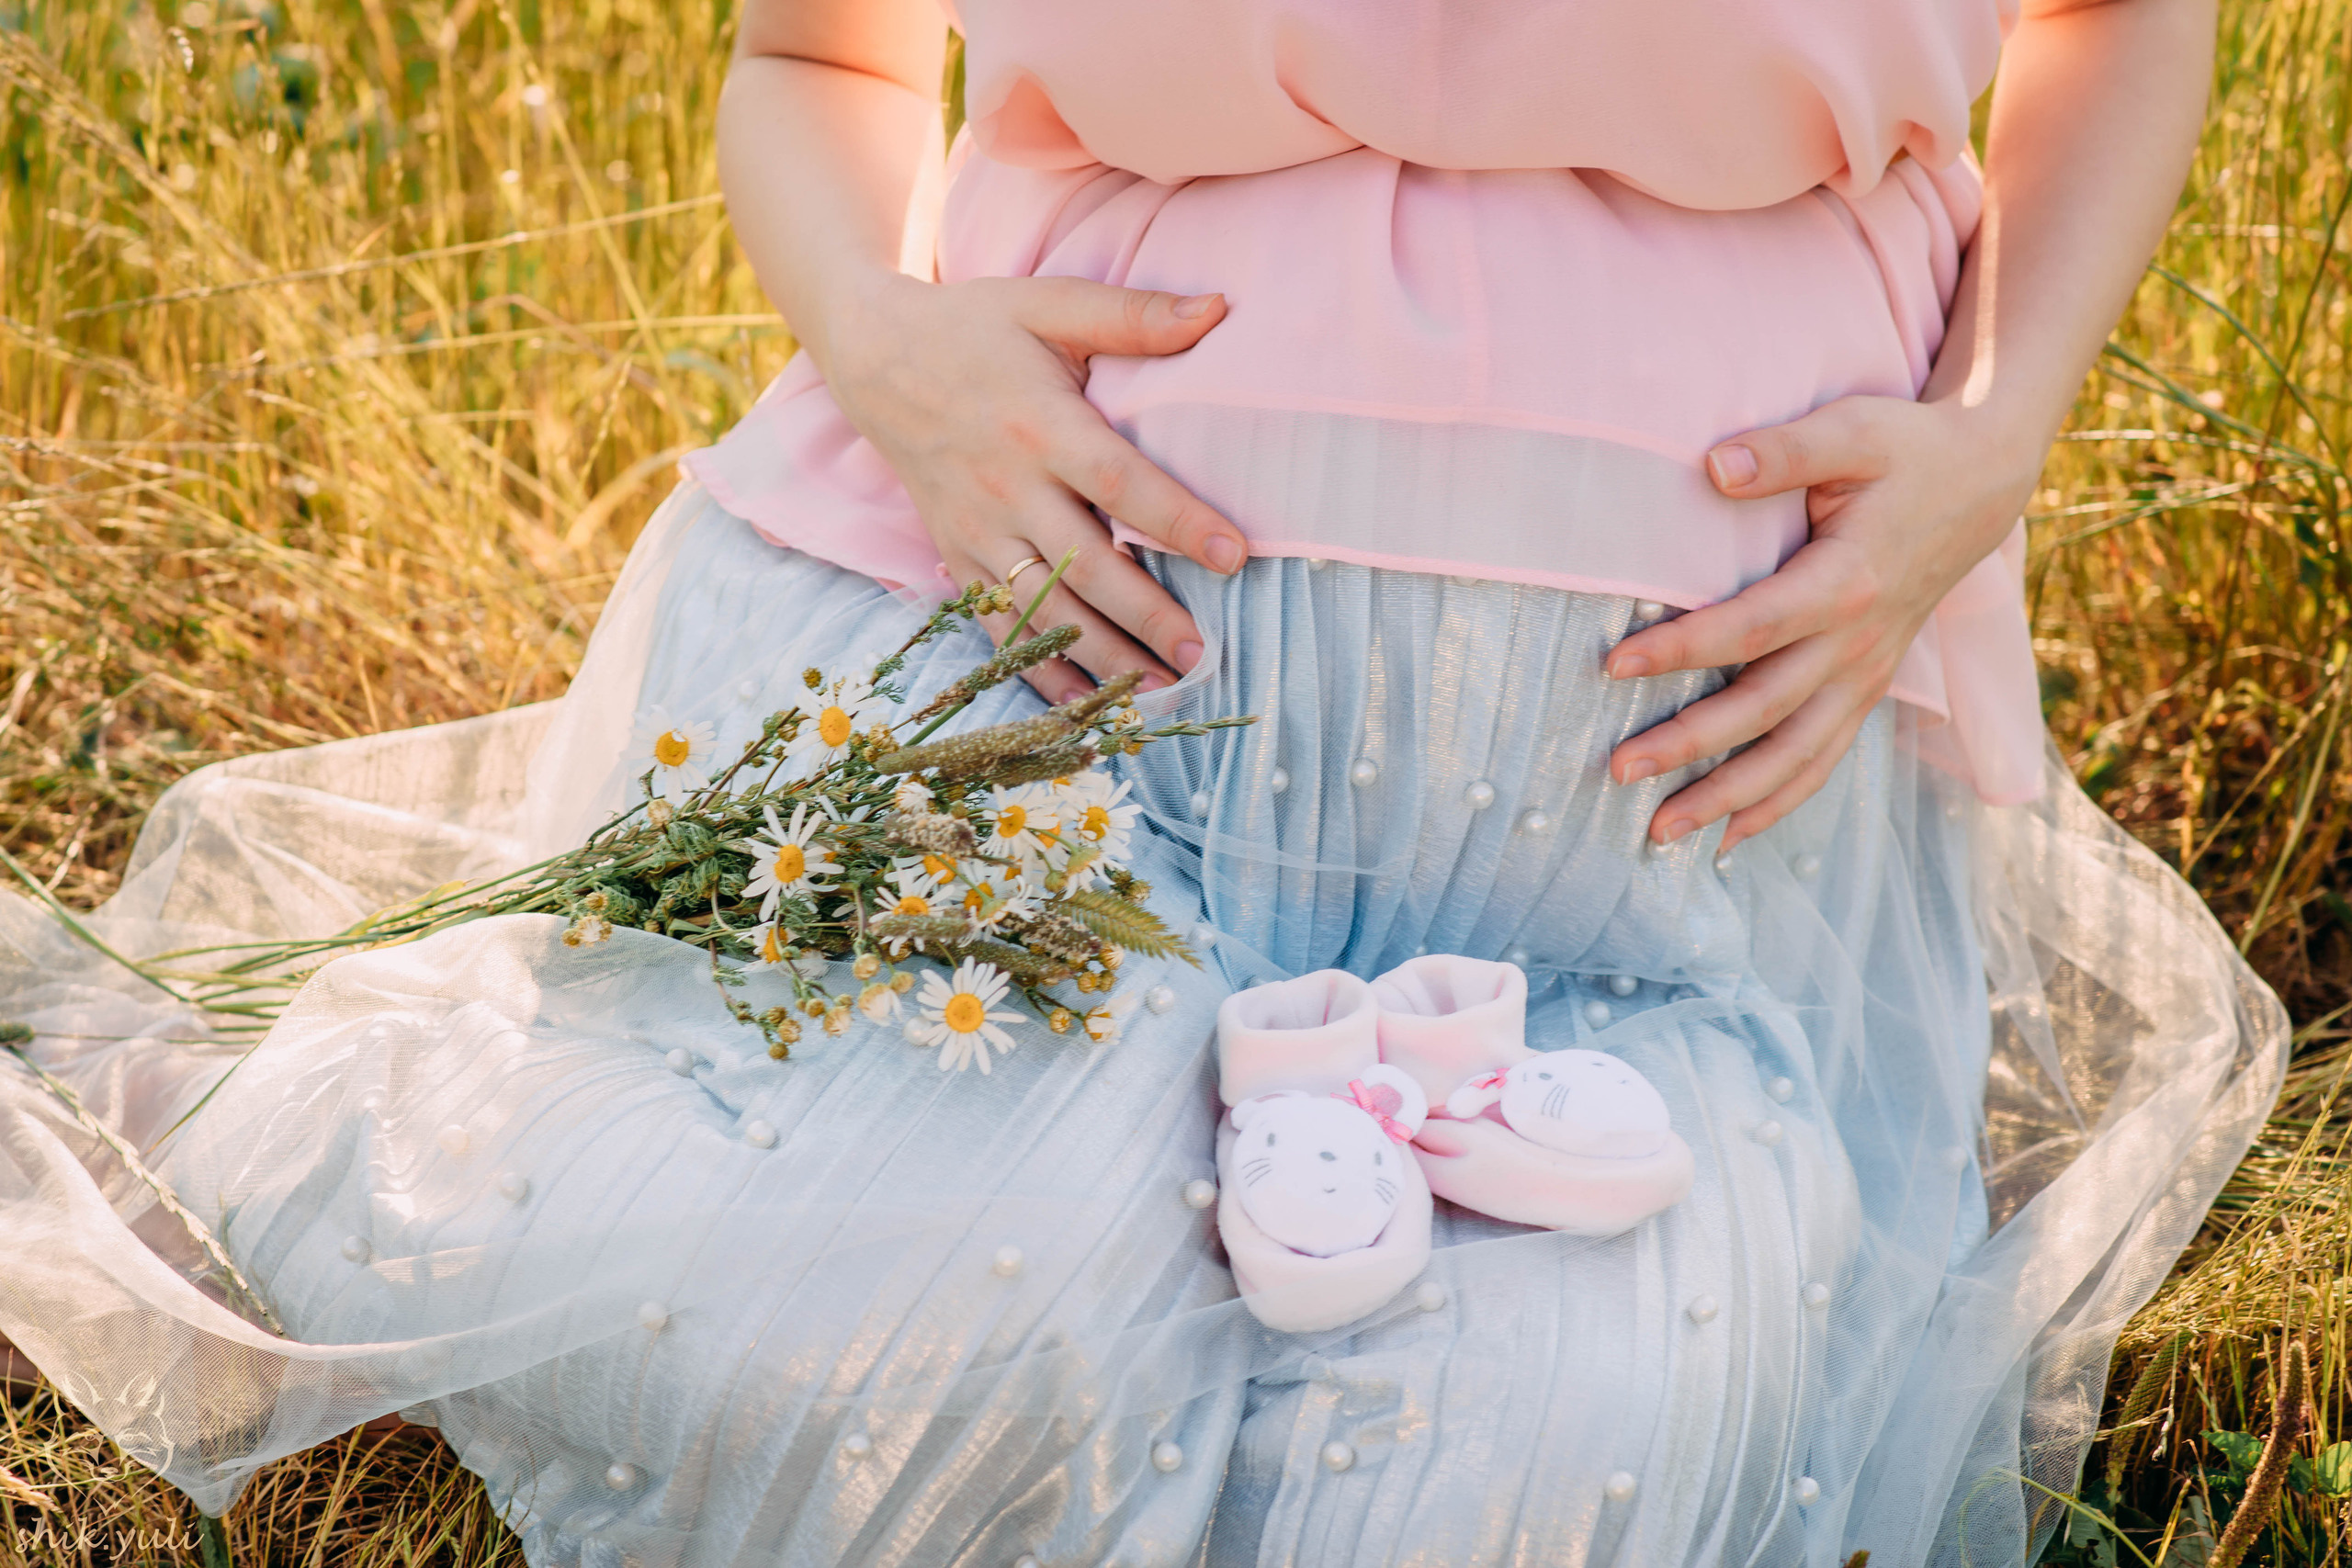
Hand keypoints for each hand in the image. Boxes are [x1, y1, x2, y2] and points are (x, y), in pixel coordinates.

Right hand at [820, 272, 1248, 701]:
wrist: (875, 358)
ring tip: (1162, 684)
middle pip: (1086, 564)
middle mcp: (1007, 487)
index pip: (1120, 483)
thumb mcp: (1049, 303)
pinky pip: (1000, 624)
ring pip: (1044, 607)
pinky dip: (1040, 667)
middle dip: (1147, 615)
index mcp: (1040, 425)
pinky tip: (1086, 700)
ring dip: (1103, 654)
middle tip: (1202, 653)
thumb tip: (1219, 309)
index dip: (1177, 522)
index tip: (1233, 555)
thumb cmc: (976, 328)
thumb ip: (1133, 316)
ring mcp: (976, 531)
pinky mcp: (956, 557)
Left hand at [1604, 396, 2040, 850]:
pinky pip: (1824, 758)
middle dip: (1690, 747)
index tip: (1613, 666)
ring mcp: (1867, 673)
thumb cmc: (1906, 450)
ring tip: (1660, 833)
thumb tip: (1713, 466)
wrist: (1983, 480)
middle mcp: (1859, 643)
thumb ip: (1782, 451)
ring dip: (1729, 799)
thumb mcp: (1851, 430)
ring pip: (1796, 755)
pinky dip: (1778, 803)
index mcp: (1848, 581)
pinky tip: (1727, 837)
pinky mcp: (1868, 686)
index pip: (1751, 627)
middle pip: (1764, 710)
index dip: (1682, 649)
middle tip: (1618, 771)